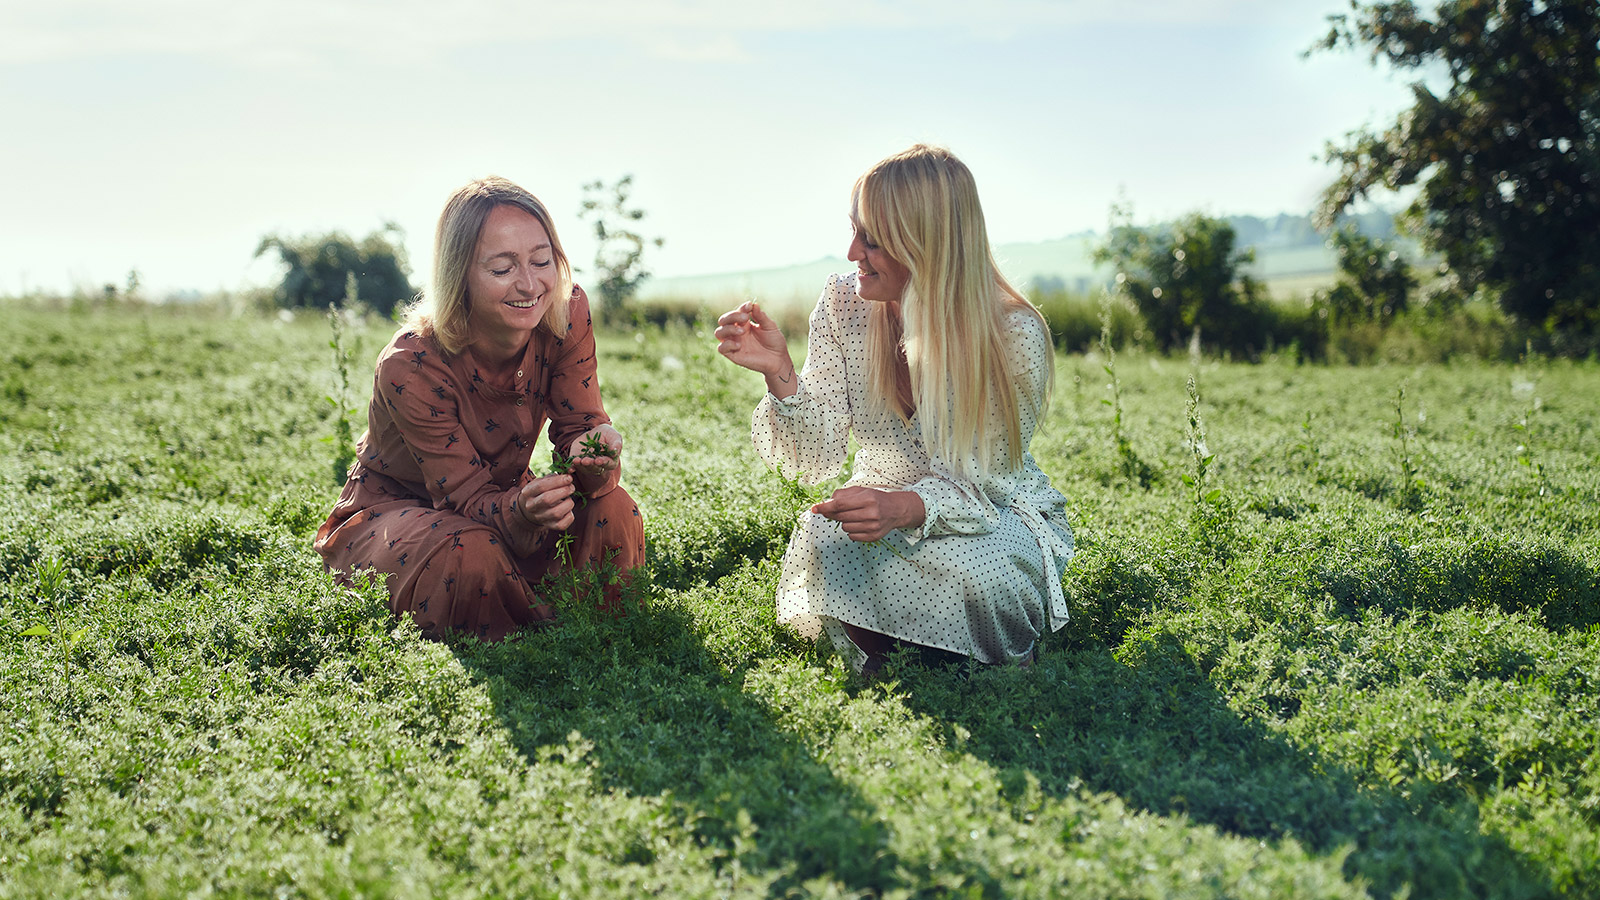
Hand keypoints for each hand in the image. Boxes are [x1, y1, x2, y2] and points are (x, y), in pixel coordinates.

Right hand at [517, 473, 575, 531]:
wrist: (531, 511)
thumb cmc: (541, 492)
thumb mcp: (542, 482)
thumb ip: (554, 477)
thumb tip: (570, 474)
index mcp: (528, 493)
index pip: (541, 486)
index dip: (558, 481)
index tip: (569, 478)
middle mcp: (531, 507)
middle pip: (547, 499)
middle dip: (564, 491)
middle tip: (571, 487)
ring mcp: (540, 518)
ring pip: (557, 513)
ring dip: (568, 503)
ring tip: (569, 498)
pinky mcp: (550, 526)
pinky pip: (562, 524)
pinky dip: (570, 516)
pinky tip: (568, 509)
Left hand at [568, 423, 622, 478]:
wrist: (592, 432)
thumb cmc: (606, 434)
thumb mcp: (613, 435)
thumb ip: (616, 443)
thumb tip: (615, 451)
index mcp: (610, 460)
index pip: (608, 464)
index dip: (603, 462)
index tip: (599, 460)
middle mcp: (598, 465)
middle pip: (595, 468)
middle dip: (590, 464)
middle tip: (586, 461)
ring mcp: (587, 465)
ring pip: (584, 468)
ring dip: (580, 465)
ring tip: (577, 460)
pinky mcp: (577, 462)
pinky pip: (574, 467)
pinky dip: (572, 468)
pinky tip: (570, 467)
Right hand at [715, 301, 794, 383]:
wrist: (778, 360)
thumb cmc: (774, 342)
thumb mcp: (770, 327)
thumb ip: (761, 316)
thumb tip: (754, 305)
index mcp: (744, 324)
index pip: (736, 313)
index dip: (741, 308)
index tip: (749, 306)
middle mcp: (736, 332)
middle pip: (723, 320)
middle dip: (732, 316)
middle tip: (746, 317)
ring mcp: (733, 343)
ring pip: (719, 333)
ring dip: (728, 329)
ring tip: (742, 331)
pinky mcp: (733, 355)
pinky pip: (721, 348)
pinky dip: (727, 344)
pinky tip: (739, 344)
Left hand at [811, 487, 925, 542]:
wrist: (896, 510)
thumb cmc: (876, 499)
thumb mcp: (861, 491)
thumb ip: (843, 495)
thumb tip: (826, 502)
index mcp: (867, 499)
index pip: (840, 505)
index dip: (825, 507)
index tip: (815, 508)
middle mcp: (871, 514)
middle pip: (841, 517)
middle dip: (834, 514)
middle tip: (835, 510)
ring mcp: (873, 527)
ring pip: (845, 527)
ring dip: (844, 522)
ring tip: (854, 516)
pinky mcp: (873, 537)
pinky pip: (851, 536)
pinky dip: (851, 530)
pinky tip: (859, 524)